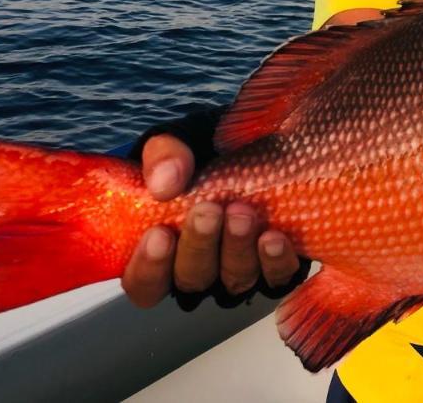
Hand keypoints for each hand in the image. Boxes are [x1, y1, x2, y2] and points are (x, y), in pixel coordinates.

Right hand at [120, 134, 302, 307]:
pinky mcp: (277, 265)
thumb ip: (163, 156)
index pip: (145, 283)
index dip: (149, 268)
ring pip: (234, 281)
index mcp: (165, 246)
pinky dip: (275, 261)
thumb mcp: (178, 141)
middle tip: (207, 212)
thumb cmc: (207, 147)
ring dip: (237, 249)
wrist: (259, 138)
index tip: (159, 234)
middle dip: (199, 246)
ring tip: (242, 214)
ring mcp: (240, 269)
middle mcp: (202, 266)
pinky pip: (278, 277)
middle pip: (192, 280)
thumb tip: (164, 184)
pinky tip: (274, 238)